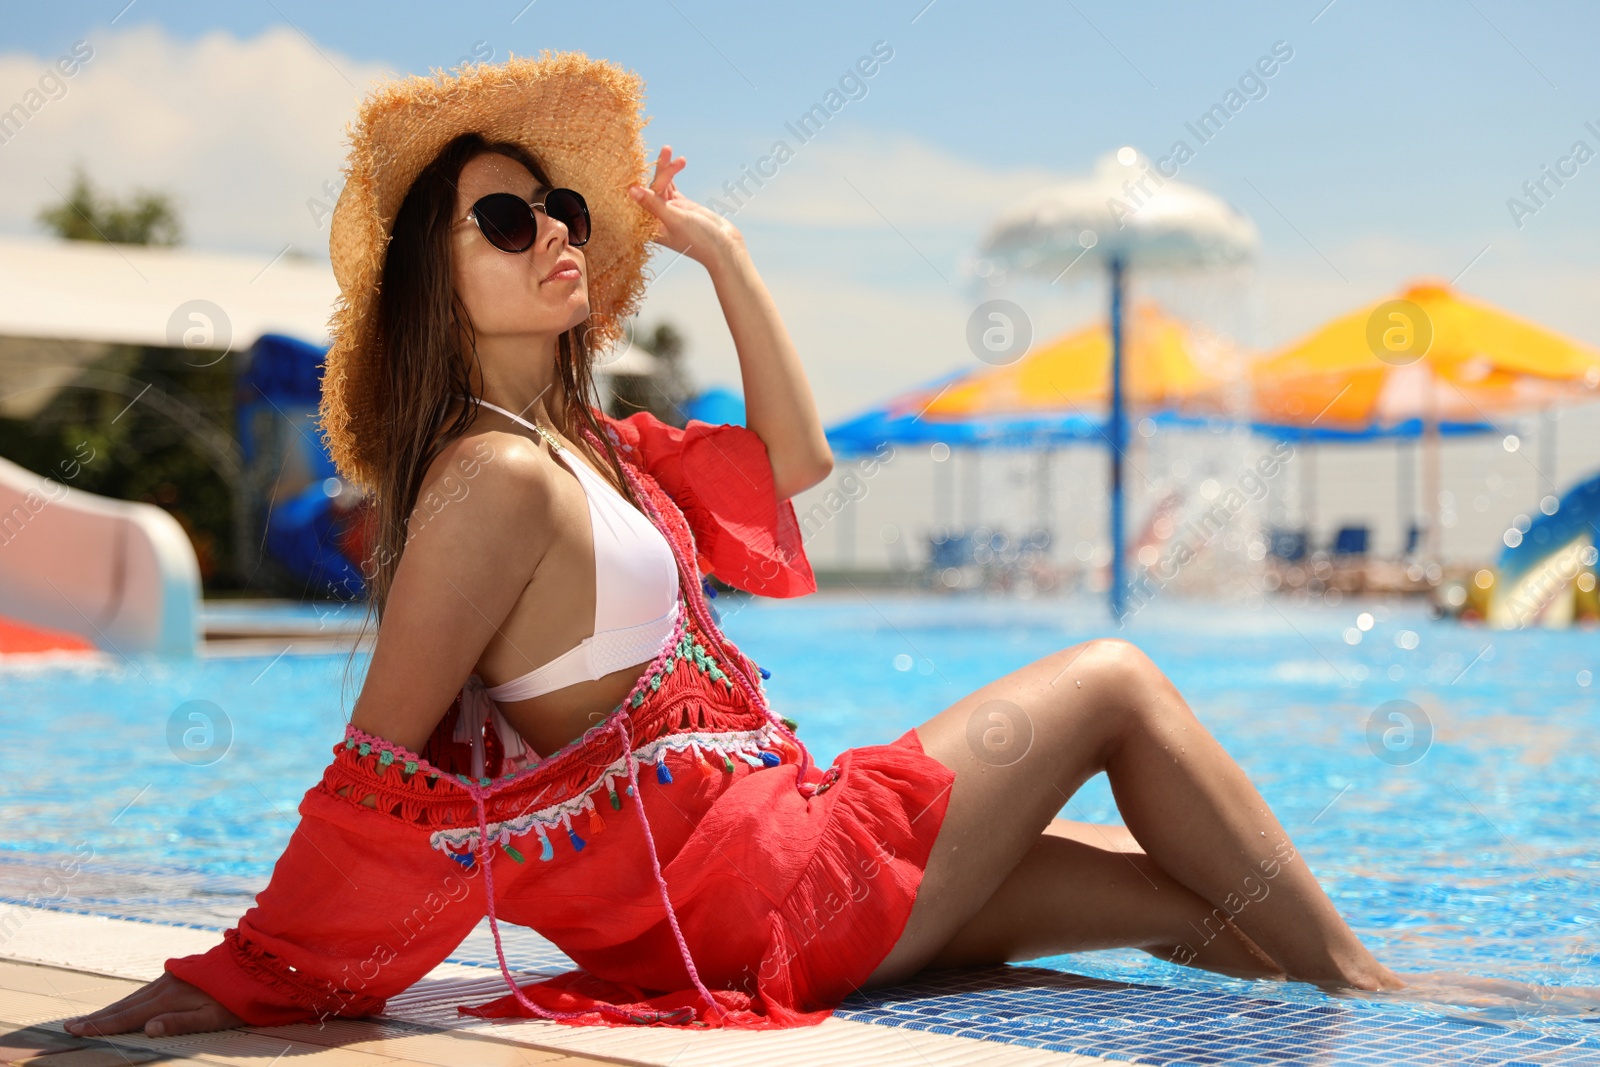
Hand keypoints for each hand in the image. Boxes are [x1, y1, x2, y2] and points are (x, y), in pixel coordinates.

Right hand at [64, 973, 242, 1037]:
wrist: (258, 962)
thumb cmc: (238, 996)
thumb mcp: (215, 1015)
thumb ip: (182, 1022)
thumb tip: (149, 1029)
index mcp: (169, 997)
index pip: (128, 1016)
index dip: (101, 1025)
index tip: (74, 1030)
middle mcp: (166, 984)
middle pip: (125, 1004)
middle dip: (98, 1017)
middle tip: (69, 1025)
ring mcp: (172, 976)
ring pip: (135, 996)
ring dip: (112, 1008)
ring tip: (92, 1018)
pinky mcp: (180, 973)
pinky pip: (147, 990)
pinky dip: (130, 999)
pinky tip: (127, 1004)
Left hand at [629, 146, 743, 267]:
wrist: (724, 247)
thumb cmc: (699, 240)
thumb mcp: (675, 219)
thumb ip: (653, 204)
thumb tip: (631, 190)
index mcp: (649, 228)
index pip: (639, 200)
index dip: (638, 181)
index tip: (635, 161)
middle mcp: (655, 219)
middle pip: (650, 189)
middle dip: (659, 171)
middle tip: (667, 151)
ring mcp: (668, 211)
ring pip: (661, 185)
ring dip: (665, 168)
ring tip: (668, 149)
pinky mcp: (680, 205)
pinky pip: (671, 186)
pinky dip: (672, 174)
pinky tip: (673, 161)